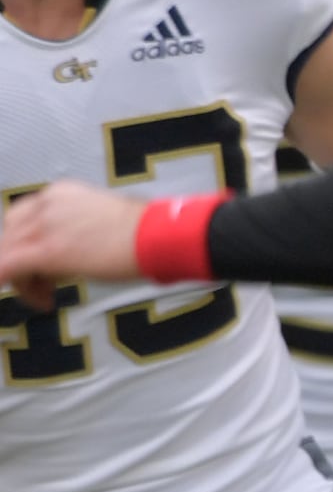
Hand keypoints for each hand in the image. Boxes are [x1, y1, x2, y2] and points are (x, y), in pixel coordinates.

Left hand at [0, 180, 156, 306]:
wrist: (158, 235)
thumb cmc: (145, 232)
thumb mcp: (103, 220)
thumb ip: (78, 230)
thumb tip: (73, 254)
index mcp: (59, 193)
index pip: (22, 218)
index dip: (24, 244)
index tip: (39, 265)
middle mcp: (45, 205)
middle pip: (11, 236)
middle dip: (22, 264)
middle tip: (44, 286)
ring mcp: (43, 227)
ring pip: (8, 253)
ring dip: (23, 281)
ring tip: (45, 297)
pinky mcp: (47, 252)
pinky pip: (6, 266)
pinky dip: (4, 279)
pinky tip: (12, 290)